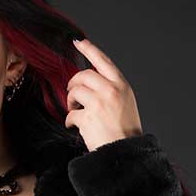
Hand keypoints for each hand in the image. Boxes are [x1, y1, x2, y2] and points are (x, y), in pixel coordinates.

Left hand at [64, 37, 142, 151]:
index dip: (89, 49)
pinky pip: (70, 114)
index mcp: (121, 85)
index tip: (78, 42)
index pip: (103, 61)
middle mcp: (111, 90)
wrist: (124, 153)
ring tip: (74, 111)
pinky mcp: (88, 117)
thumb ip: (111, 89)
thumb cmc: (125, 131)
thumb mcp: (125, 102)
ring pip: (75, 91)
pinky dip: (69, 121)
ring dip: (70, 102)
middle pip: (83, 75)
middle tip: (72, 95)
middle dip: (73, 84)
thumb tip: (90, 82)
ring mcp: (99, 103)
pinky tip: (73, 126)